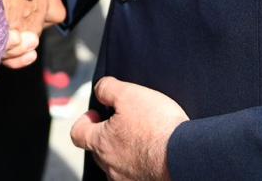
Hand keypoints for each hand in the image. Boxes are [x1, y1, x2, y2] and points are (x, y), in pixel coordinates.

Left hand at [70, 77, 187, 180]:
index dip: (84, 121)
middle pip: (98, 149)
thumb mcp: (128, 94)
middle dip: (106, 134)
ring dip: (125, 150)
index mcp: (101, 143)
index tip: (96, 115)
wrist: (184, 156)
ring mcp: (126, 179)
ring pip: (117, 163)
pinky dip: (140, 162)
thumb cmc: (156, 126)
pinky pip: (135, 172)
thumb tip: (100, 89)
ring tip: (143, 138)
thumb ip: (107, 89)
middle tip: (124, 123)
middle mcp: (109, 165)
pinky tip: (154, 152)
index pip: (77, 134)